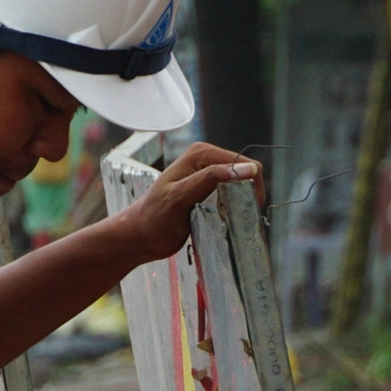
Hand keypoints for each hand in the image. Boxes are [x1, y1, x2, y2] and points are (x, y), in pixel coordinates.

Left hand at [119, 143, 262, 265]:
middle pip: (246, 174)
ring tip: (228, 220)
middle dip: (247, 195)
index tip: (245, 212)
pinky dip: (234, 208)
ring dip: (241, 204)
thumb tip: (246, 169)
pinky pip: (233, 195)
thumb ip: (210, 179)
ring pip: (242, 186)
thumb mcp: (180, 198)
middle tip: (235, 218)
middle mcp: (206, 159)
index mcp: (201, 153)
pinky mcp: (209, 190)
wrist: (140, 236)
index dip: (251, 187)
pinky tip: (223, 220)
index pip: (244, 163)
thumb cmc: (155, 219)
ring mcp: (208, 174)